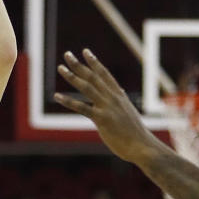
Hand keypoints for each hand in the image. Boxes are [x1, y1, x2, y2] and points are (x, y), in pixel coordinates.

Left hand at [54, 50, 159, 166]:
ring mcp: (107, 107)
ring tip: (60, 68)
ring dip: (72, 76)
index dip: (94, 62)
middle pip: (93, 77)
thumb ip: (121, 102)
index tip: (85, 52)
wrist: (142, 146)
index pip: (105, 74)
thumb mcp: (128, 113)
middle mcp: (113, 98)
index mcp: (119, 96)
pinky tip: (57, 96)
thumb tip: (120, 92)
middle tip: (67, 54)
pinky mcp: (102, 119)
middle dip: (79, 64)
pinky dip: (68, 101)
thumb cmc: (135, 133)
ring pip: (87, 87)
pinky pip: (82, 108)